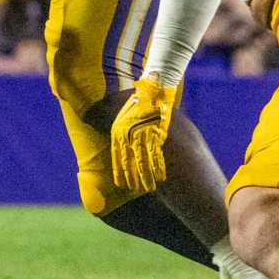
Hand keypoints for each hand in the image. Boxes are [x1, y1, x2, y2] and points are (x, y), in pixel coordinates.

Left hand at [108, 77, 178, 192]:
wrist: (153, 88)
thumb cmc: (140, 103)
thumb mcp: (125, 117)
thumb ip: (125, 133)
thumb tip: (127, 149)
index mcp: (118, 130)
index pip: (117, 156)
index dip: (119, 172)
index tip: (121, 184)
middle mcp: (128, 134)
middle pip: (129, 162)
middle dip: (132, 178)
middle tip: (134, 190)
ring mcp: (142, 135)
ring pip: (143, 162)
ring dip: (147, 177)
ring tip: (149, 189)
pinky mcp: (156, 134)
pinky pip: (157, 156)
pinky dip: (159, 168)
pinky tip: (161, 177)